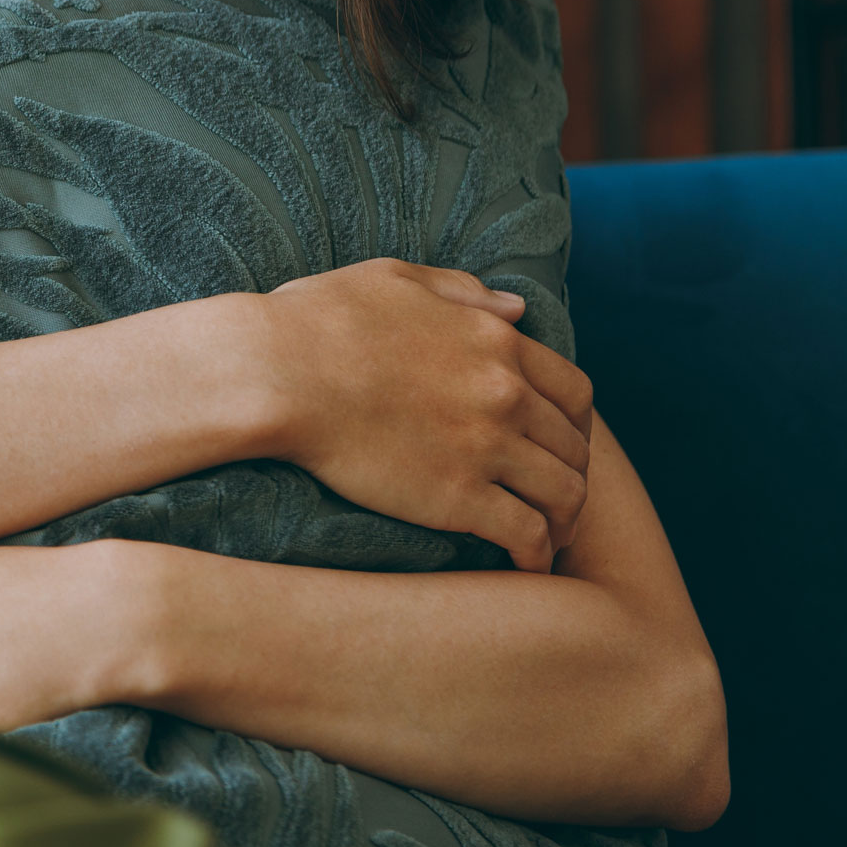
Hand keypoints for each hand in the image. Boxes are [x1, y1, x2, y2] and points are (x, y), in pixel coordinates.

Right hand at [247, 260, 592, 572]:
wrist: (272, 373)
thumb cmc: (317, 321)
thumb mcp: (394, 280)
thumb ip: (461, 292)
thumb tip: (515, 308)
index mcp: (495, 341)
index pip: (572, 391)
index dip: (575, 424)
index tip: (560, 444)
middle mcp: (505, 394)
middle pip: (574, 446)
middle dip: (573, 474)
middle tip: (555, 498)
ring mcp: (486, 447)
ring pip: (565, 493)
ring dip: (564, 520)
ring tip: (548, 539)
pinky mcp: (457, 497)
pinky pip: (525, 533)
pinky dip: (535, 553)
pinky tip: (523, 565)